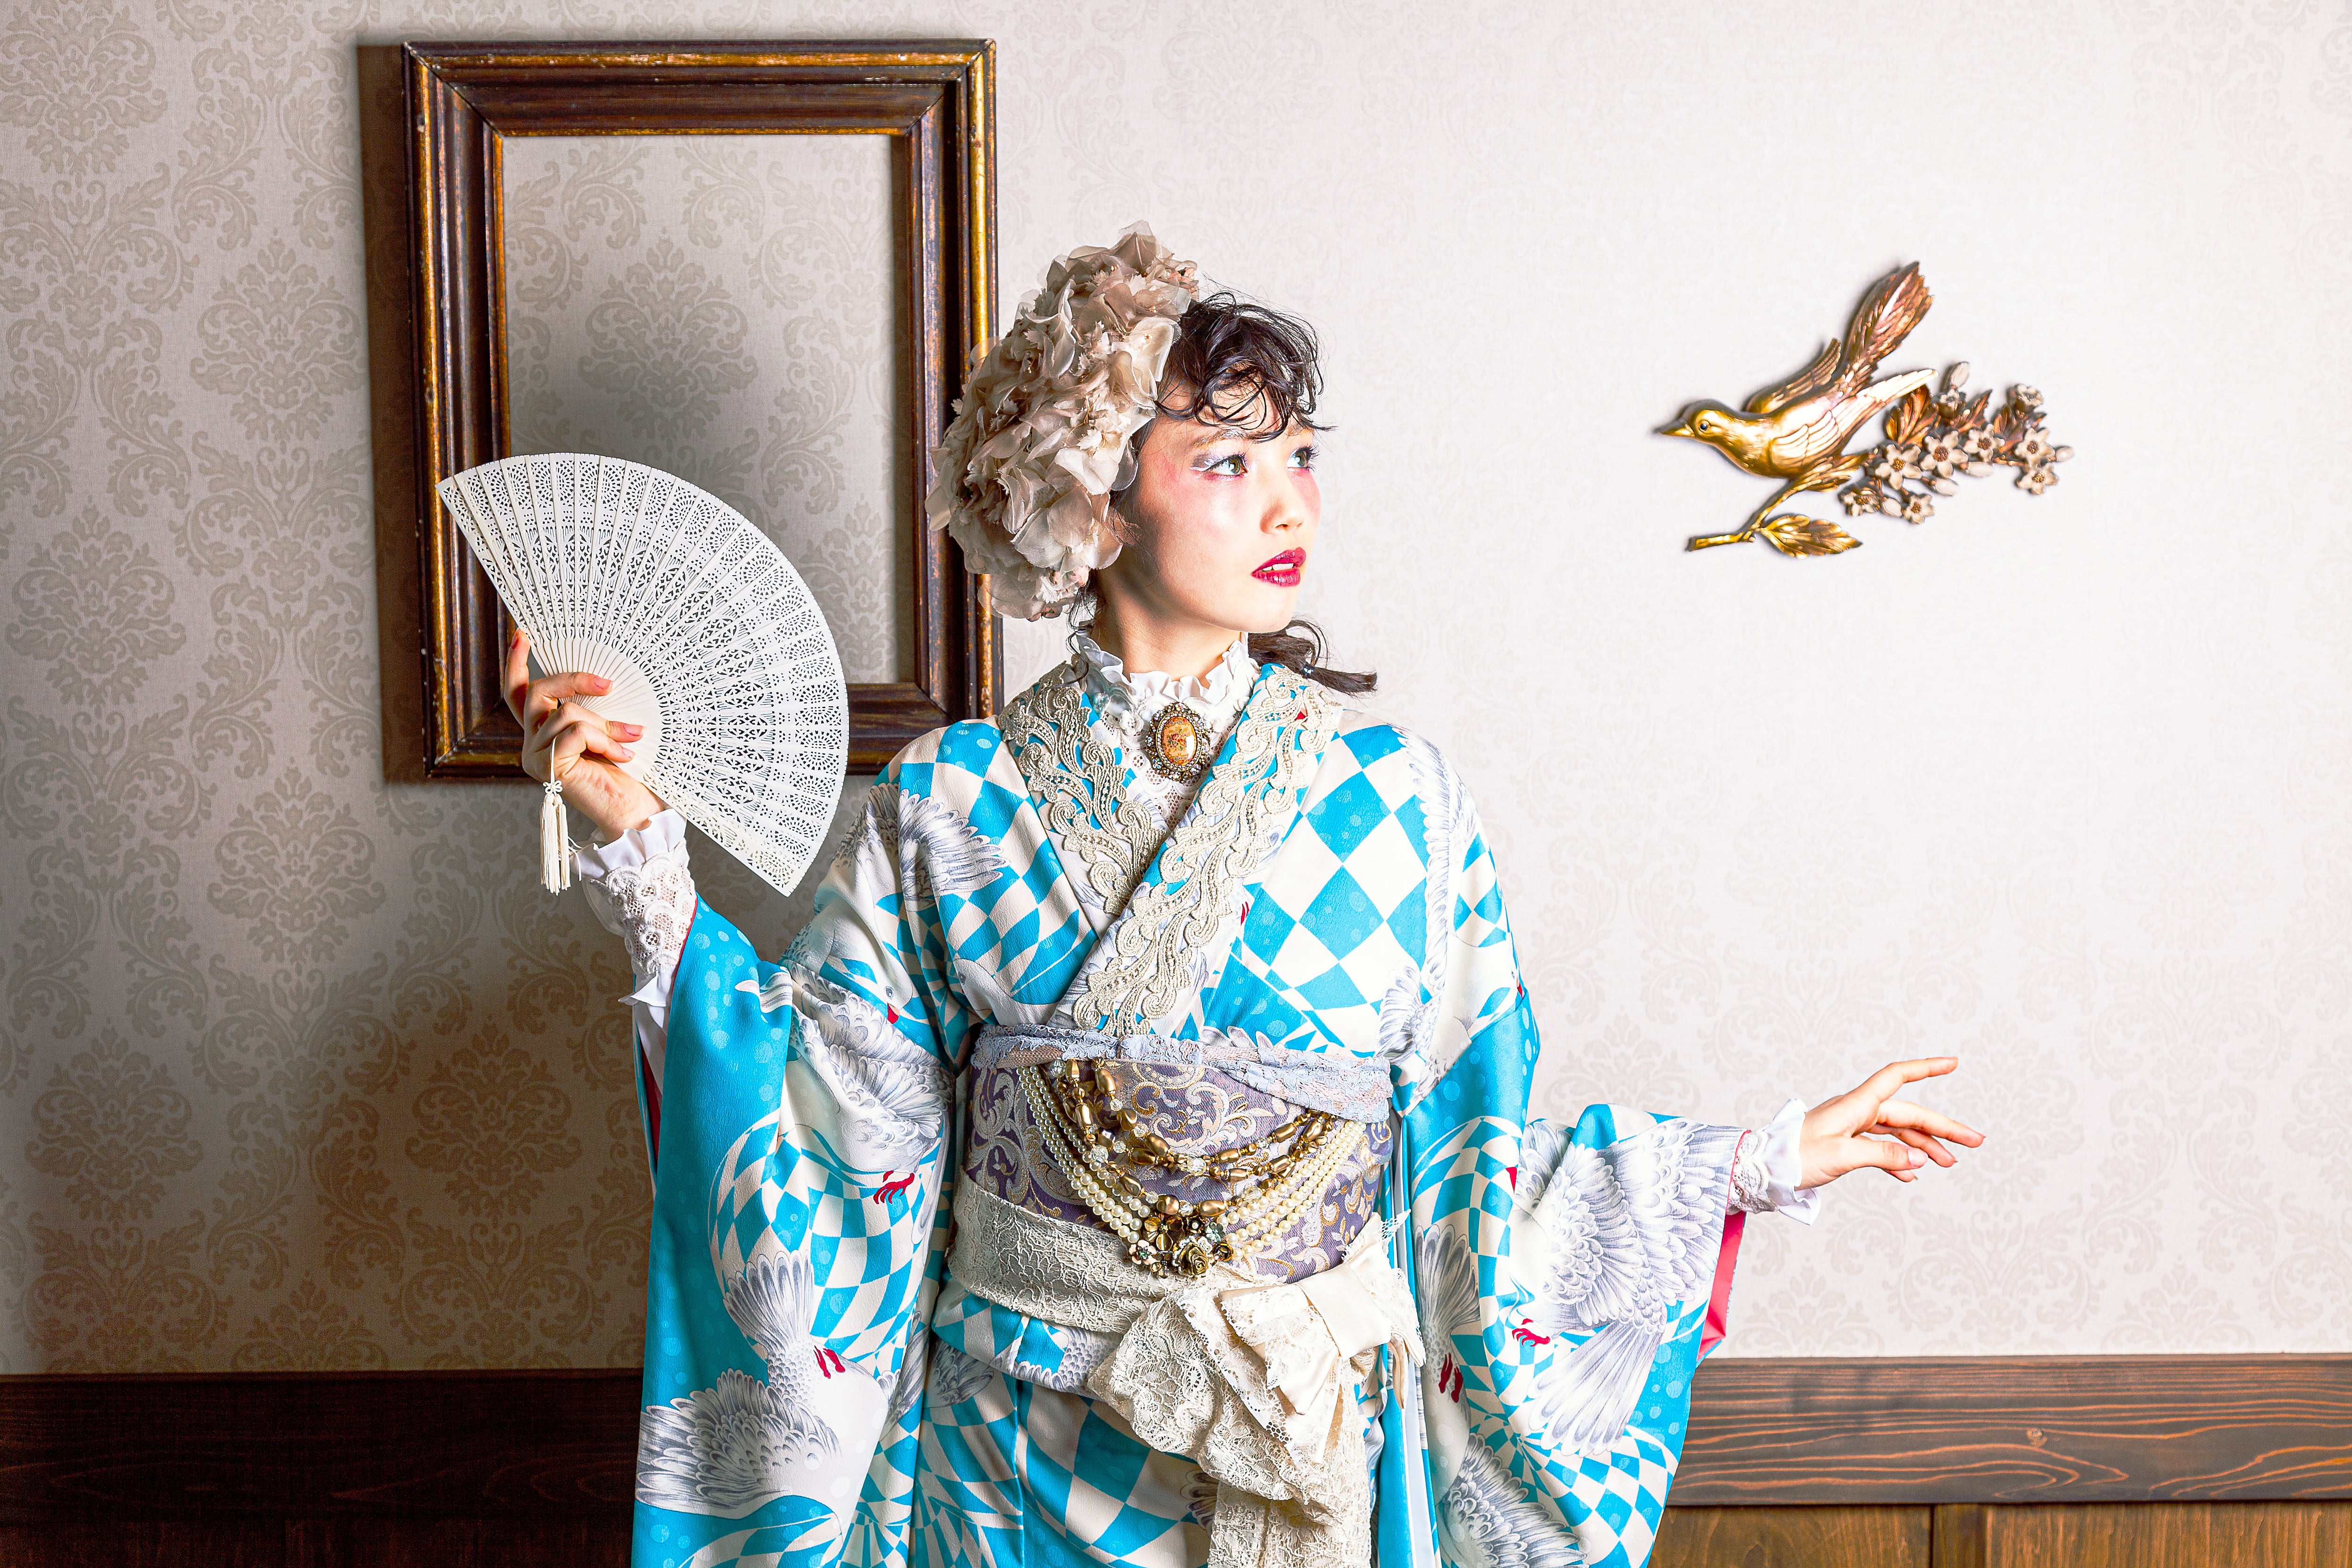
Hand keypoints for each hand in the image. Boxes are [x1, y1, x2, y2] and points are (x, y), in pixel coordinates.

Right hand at [503, 627, 666, 841]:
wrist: (635, 811)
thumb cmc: (626, 771)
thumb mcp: (607, 729)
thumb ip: (592, 707)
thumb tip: (601, 678)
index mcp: (542, 730)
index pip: (518, 692)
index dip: (515, 662)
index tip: (523, 633)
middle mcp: (531, 742)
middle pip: (537, 692)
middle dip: (574, 681)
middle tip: (609, 684)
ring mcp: (535, 757)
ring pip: (564, 714)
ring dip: (605, 723)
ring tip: (631, 737)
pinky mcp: (549, 768)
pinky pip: (574, 734)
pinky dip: (604, 740)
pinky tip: (623, 755)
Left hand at [1798, 1057, 1983, 1187]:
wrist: (1763, 1168)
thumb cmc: (1795, 1157)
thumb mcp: (1842, 1157)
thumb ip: (1883, 1155)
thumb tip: (1918, 1160)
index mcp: (1855, 1104)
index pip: (1896, 1077)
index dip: (1925, 1068)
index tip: (1953, 1062)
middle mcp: (1856, 1110)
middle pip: (1908, 1112)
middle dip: (1942, 1127)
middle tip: (1975, 1142)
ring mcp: (1851, 1126)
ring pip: (1897, 1131)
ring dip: (1924, 1146)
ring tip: (1949, 1163)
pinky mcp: (1846, 1143)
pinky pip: (1880, 1146)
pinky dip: (1899, 1158)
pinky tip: (1913, 1173)